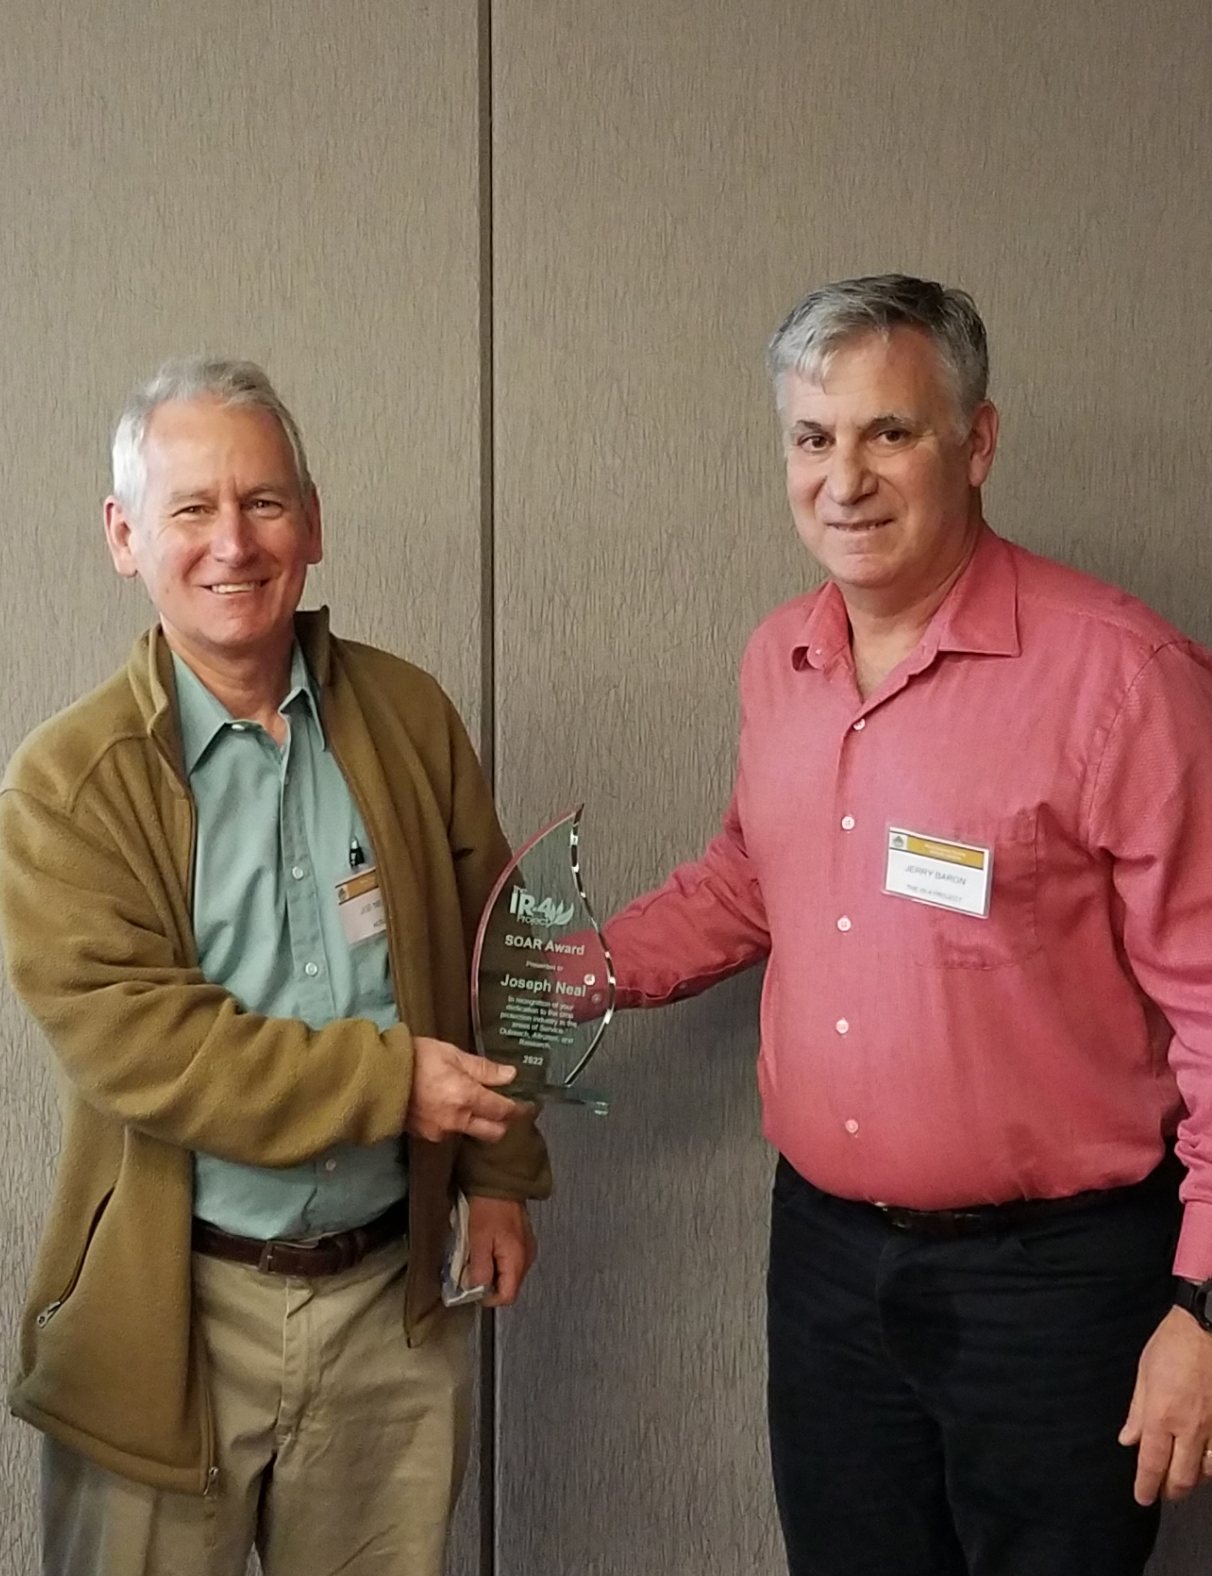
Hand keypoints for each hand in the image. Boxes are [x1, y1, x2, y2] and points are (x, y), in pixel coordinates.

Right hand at [406, 1037, 527, 1143]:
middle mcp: (457, 1120)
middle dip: (503, 1123)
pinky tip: (448, 1105)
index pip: (502, 1111)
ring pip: (471, 1133)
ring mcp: (441, 1131)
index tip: (526, 1104)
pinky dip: (456, 1122)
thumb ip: (483, 1068)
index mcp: (465, 1096)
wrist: (377, 1077)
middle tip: (504, 1107)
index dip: (518, 1108)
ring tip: (472, 1101)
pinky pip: (450, 1133)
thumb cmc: (415, 1058)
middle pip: (493, 1133)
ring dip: (478, 1122)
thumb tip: (510, 1075)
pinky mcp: (426, 1136)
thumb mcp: (452, 1054)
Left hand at [467, 1195, 536, 1306]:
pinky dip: (496, 1259)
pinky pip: (509, 1260)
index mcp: (517, 1260)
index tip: (471, 1285)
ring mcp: (526, 1248)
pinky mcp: (523, 1240)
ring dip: (491, 1270)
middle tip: (471, 1267)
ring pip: (508, 1274)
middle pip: (508, 1286)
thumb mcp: (477, 1240)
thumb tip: (477, 1290)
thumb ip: (479, 1269)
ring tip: (477, 1253)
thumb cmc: (489, 1207)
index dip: (487, 1297)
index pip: (507, 1297)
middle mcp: (527, 1257)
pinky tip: (486, 1245)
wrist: (501, 1180)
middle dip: (488, 1282)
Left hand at [1119, 1304, 1211, 1502]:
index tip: (1142, 1498)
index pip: (1152, 1462)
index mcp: (1162, 1415)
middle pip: (1183, 1477)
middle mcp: (1190, 1428)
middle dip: (1171, 1490)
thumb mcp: (1144, 1372)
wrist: (1209, 1326)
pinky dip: (1211, 1464)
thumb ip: (1137, 1411)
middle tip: (1162, 1492)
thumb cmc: (1172, 1345)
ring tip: (1182, 1476)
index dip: (1146, 1486)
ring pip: (1207, 1471)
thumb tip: (1127, 1440)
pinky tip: (1204, 1461)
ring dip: (1193, 1479)